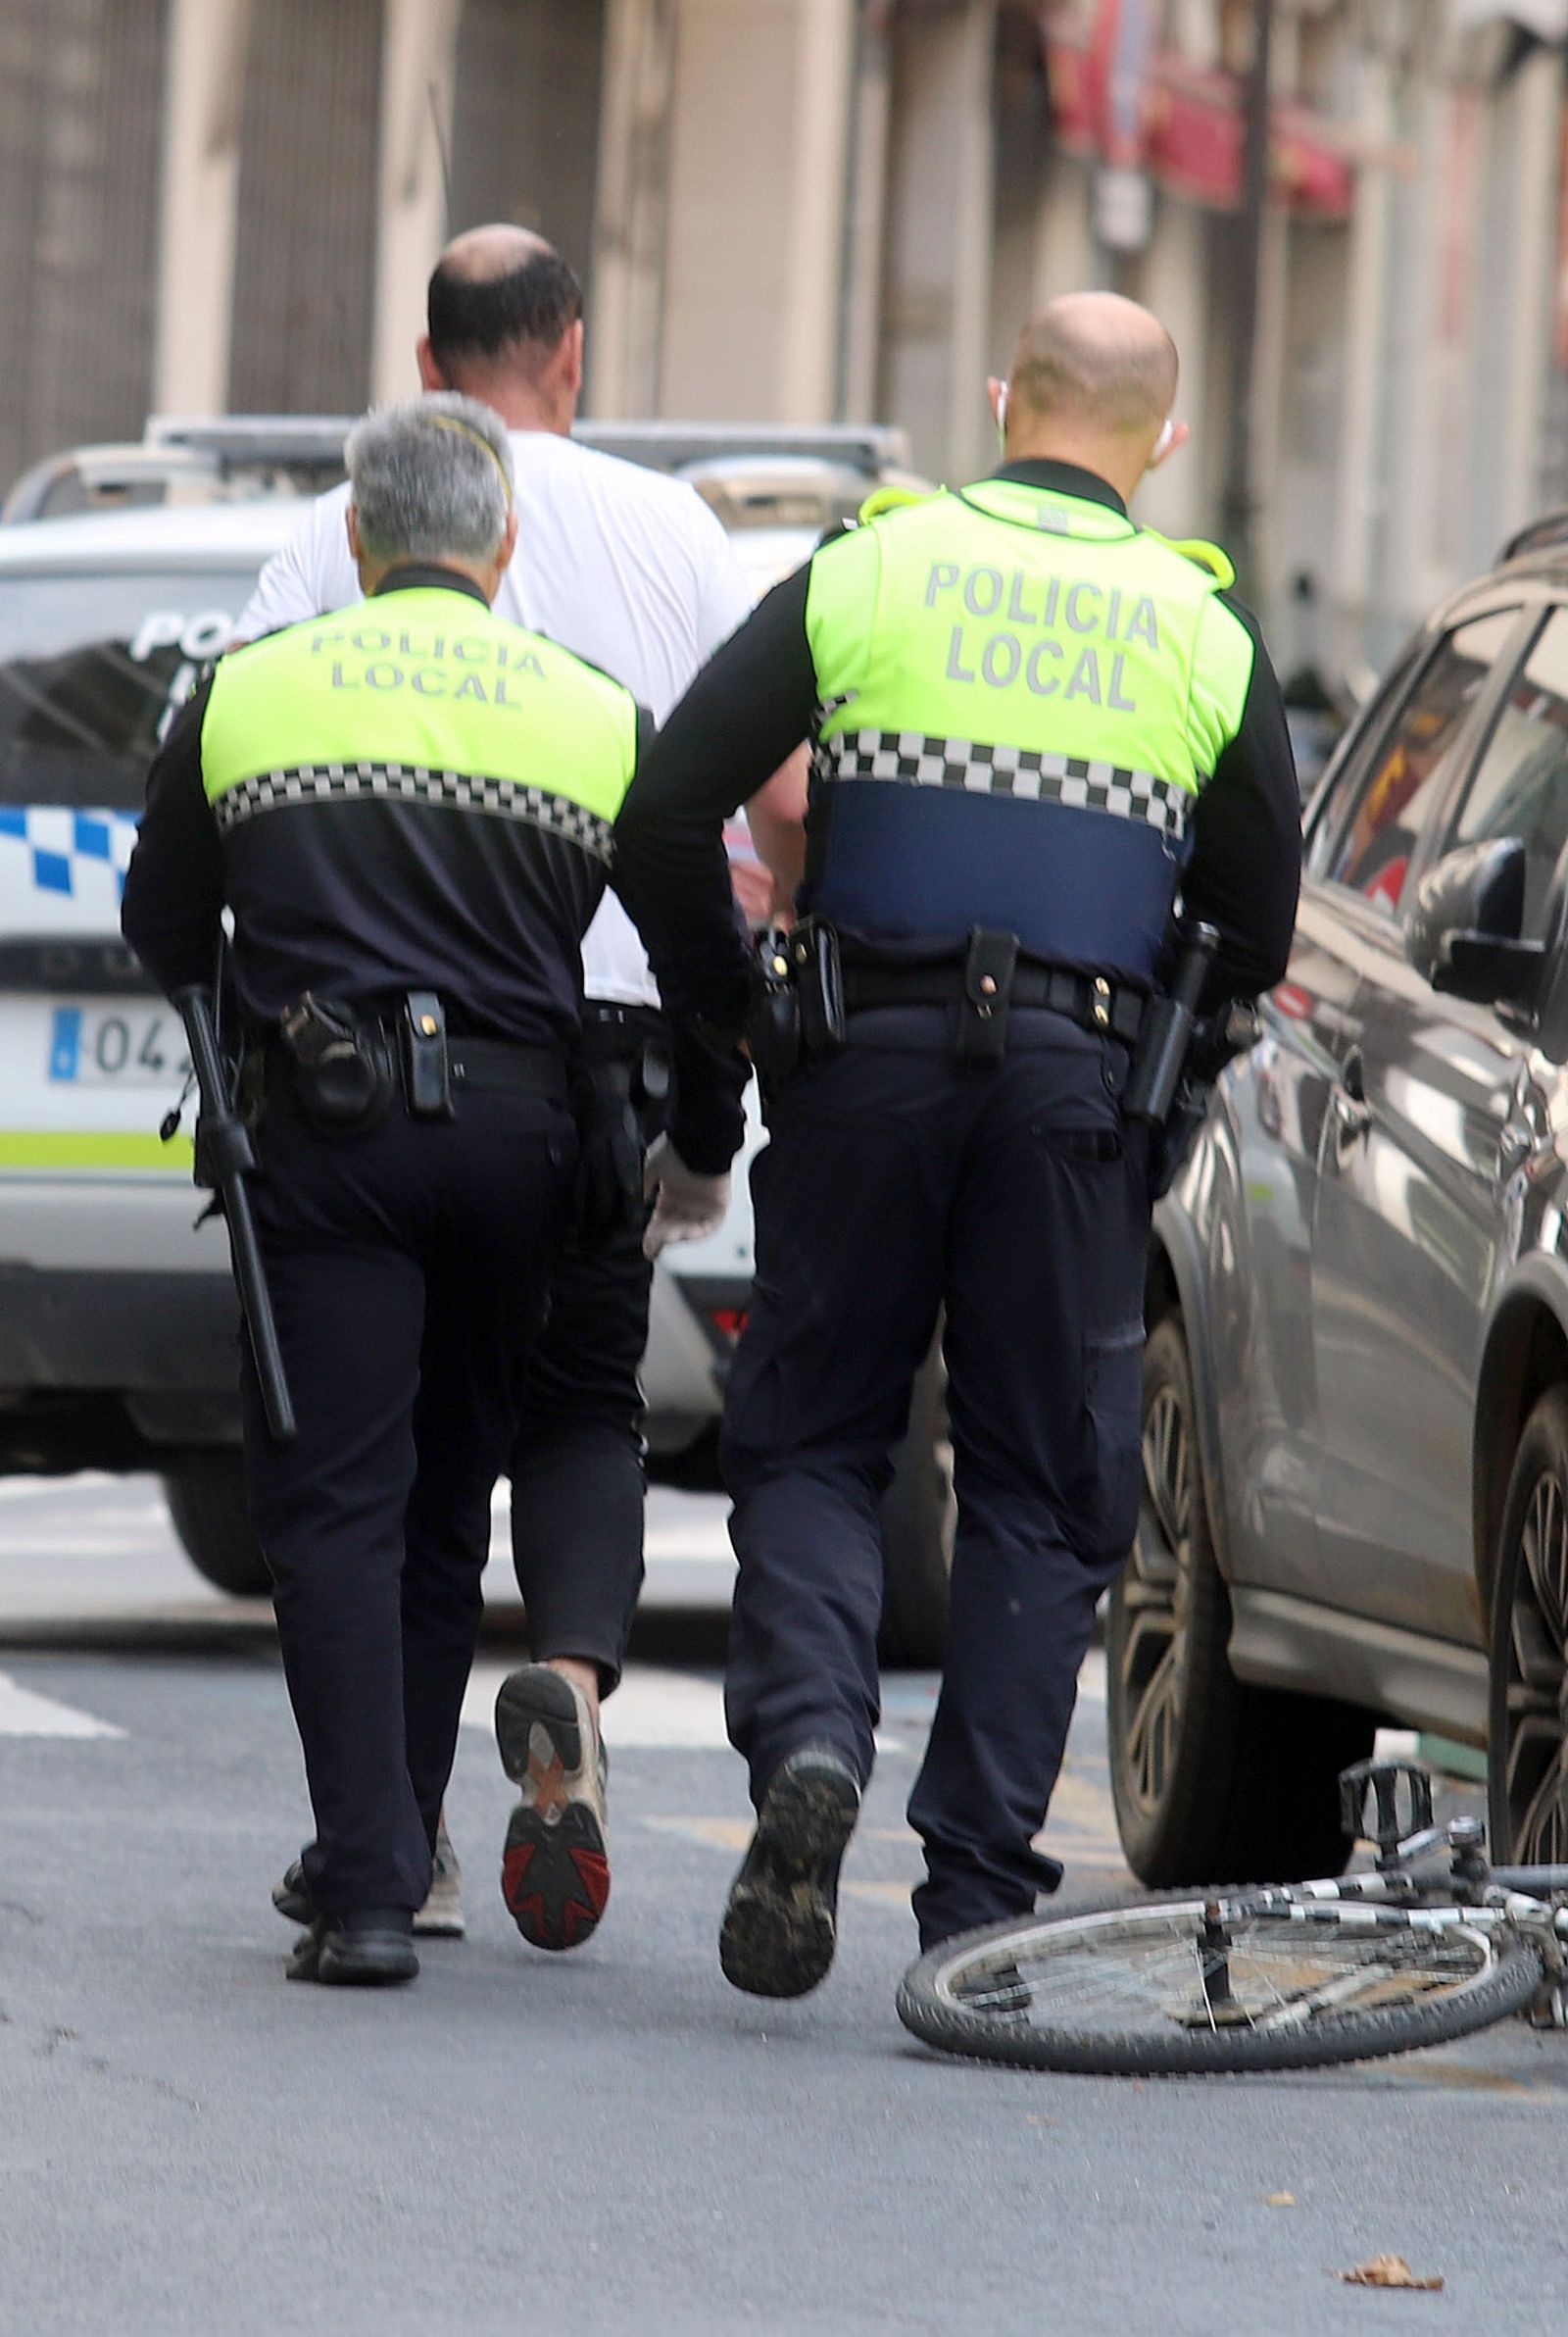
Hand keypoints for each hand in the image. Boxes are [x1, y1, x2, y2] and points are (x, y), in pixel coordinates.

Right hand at [642, 1134, 730, 1259]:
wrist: (700, 1138)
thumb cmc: (676, 1149)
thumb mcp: (650, 1168)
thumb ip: (643, 1187)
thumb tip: (633, 1203)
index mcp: (671, 1193)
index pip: (660, 1221)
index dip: (652, 1235)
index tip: (645, 1246)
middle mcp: (687, 1201)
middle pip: (673, 1228)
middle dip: (661, 1238)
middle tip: (651, 1244)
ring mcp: (703, 1205)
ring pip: (689, 1229)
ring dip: (676, 1236)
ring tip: (664, 1238)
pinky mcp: (719, 1206)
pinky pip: (708, 1227)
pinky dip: (695, 1232)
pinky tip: (682, 1234)